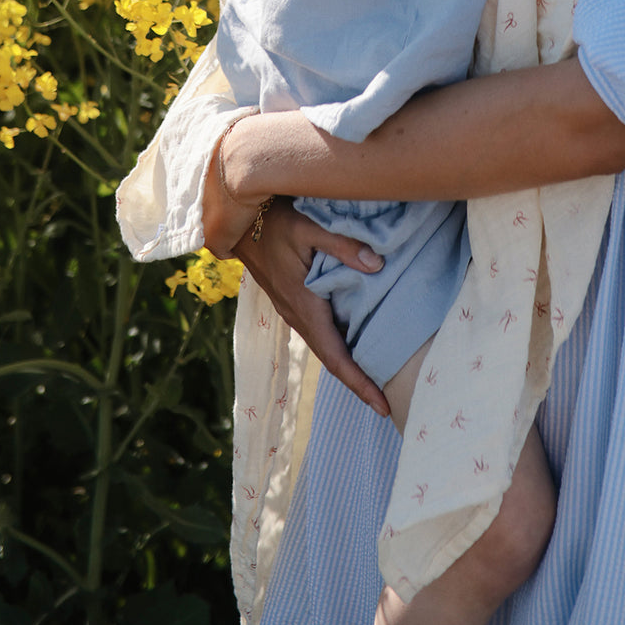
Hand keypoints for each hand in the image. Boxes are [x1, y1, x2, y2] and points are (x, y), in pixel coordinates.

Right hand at [232, 199, 390, 417]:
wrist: (238, 219)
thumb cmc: (275, 220)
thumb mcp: (310, 226)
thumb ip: (343, 245)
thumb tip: (378, 265)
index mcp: (304, 305)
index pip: (336, 355)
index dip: (359, 382)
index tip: (382, 405)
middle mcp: (297, 315)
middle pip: (331, 359)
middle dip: (358, 383)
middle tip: (386, 405)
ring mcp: (292, 310)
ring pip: (324, 347)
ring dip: (348, 367)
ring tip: (375, 381)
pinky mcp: (292, 301)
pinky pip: (318, 333)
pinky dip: (338, 348)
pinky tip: (353, 345)